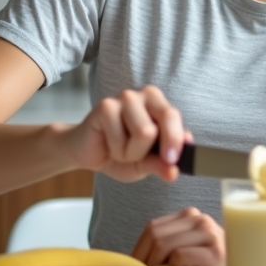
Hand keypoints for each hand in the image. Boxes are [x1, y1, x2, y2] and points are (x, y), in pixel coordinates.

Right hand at [66, 85, 188, 182]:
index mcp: (159, 103)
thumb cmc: (120, 154)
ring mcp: (125, 97)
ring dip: (132, 153)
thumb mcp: (145, 164)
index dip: (176, 140)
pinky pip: (121, 137)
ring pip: (145, 132)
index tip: (172, 161)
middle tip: (141, 160)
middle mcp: (144, 94)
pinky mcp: (105, 106)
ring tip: (121, 150)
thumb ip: (160, 164)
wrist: (89, 154)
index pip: (174, 116)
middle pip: (166, 118)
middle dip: (156, 147)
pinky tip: (109, 145)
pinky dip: (117, 151)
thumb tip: (174, 171)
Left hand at [131, 207, 226, 265]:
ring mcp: (208, 234)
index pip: (153, 226)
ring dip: (156, 265)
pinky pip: (179, 257)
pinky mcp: (213, 252)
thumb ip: (171, 244)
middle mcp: (200, 220)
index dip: (139, 248)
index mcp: (191, 216)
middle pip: (155, 234)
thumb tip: (138, 257)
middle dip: (144, 258)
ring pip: (164, 244)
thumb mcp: (191, 249)